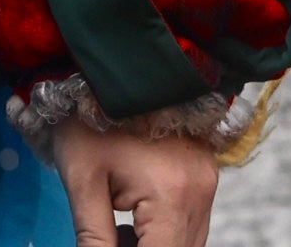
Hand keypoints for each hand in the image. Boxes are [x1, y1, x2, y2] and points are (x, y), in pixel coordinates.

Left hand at [52, 121, 220, 246]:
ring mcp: (208, 182)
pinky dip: (165, 233)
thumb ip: (94, 238)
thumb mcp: (82, 181)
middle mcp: (201, 191)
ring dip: (157, 246)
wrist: (112, 63)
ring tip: (115, 233)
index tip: (109, 244)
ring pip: (190, 242)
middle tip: (107, 238)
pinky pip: (191, 222)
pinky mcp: (205, 175)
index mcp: (172, 194)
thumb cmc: (87, 117)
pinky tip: (130, 222)